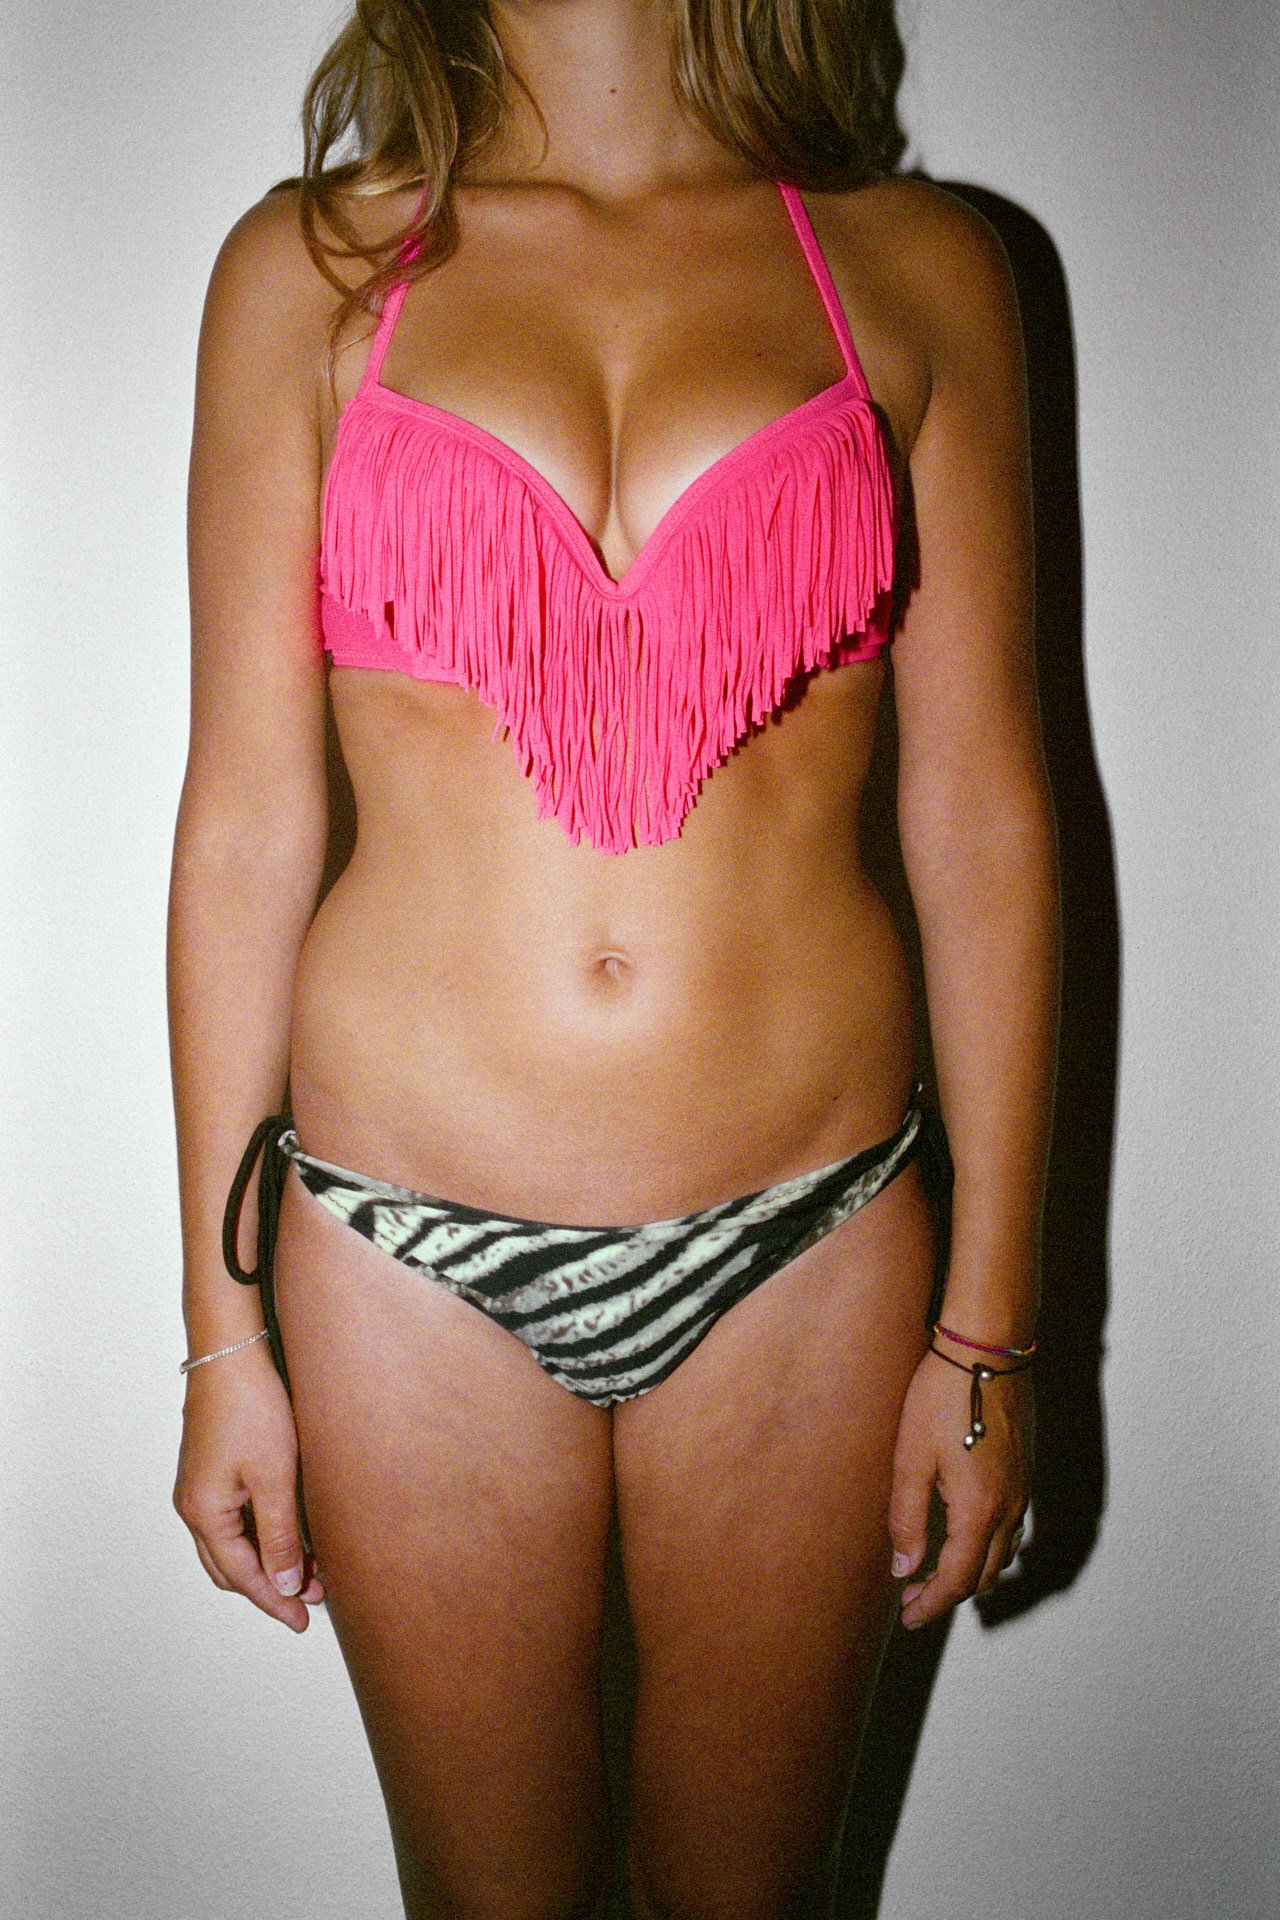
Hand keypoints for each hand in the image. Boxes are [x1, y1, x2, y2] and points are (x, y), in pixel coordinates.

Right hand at [173, 1341, 324, 1632]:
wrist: (233, 1352)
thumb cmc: (252, 1408)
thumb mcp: (274, 1477)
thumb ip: (280, 1536)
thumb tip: (287, 1585)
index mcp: (203, 1512)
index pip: (241, 1575)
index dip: (275, 1601)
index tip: (303, 1622)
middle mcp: (194, 1505)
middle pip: (230, 1567)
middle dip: (271, 1586)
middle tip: (313, 1599)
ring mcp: (201, 1487)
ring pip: (233, 1543)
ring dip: (268, 1559)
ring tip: (312, 1568)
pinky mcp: (213, 1469)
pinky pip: (235, 1518)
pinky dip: (262, 1533)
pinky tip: (293, 1530)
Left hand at [888, 1343, 1033, 1628]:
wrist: (987, 1350)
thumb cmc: (942, 1397)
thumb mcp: (911, 1458)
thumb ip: (907, 1518)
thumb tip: (903, 1568)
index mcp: (979, 1510)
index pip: (956, 1579)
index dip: (932, 1604)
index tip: (908, 1617)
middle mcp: (1010, 1507)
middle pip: (983, 1573)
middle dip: (949, 1593)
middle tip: (914, 1600)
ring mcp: (1023, 1489)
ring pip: (1002, 1552)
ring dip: (971, 1571)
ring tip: (935, 1574)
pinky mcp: (1024, 1470)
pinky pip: (1011, 1526)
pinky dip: (987, 1545)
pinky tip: (964, 1534)